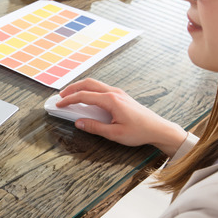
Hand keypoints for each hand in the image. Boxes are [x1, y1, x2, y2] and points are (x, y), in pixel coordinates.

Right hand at [57, 78, 187, 155]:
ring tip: (71, 95)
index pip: (84, 96)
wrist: (158, 129)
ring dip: (81, 87)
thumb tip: (79, 122)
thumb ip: (94, 127)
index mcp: (111, 100)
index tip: (59, 104)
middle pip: (88, 83)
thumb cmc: (140, 131)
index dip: (69, 100)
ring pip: (95, 84)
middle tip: (61, 96)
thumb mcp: (114, 134)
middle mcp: (114, 93)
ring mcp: (118, 93)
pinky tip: (87, 98)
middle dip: (72, 88)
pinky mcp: (121, 96)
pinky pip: (101, 88)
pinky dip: (90, 90)